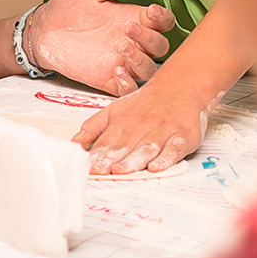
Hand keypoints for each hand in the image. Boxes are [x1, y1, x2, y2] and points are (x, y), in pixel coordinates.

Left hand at [27, 0, 174, 94]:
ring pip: (149, 69)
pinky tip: (117, 71)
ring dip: (142, 60)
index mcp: (132, 17)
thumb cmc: (66, 7)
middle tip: (128, 28)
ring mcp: (121, 61)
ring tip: (121, 46)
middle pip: (160, 46)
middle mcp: (131, 40)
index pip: (163, 22)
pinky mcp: (107, 79)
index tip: (151, 10)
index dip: (164, 18)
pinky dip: (130, 84)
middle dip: (151, 38)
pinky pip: (129, 89)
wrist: (42, 31)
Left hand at [73, 78, 207, 174]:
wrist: (181, 85)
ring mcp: (163, 131)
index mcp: (123, 121)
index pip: (108, 141)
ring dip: (134, 160)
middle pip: (125, 146)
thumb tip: (74, 142)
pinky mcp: (183, 136)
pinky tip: (156, 167)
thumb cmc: (145, 103)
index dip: (97, 155)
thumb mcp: (115, 110)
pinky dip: (166, 158)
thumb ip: (94, 127)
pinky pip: (174, 148)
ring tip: (121, 170)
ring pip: (147, 148)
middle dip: (112, 160)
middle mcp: (142, 126)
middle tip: (100, 171)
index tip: (87, 167)